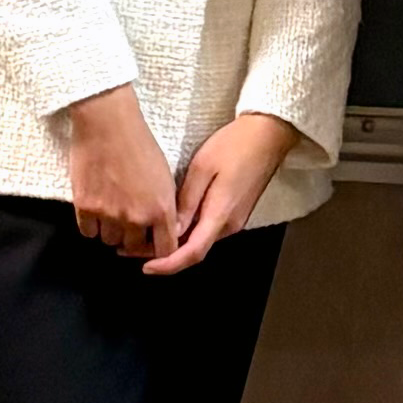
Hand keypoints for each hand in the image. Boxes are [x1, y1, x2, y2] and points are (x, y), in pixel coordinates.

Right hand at [63, 83, 179, 260]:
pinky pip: (88, 232)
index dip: (159, 249)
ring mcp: (108, 214)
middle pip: (133, 248)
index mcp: (161, 209)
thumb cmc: (140, 143)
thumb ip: (164, 206)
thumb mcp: (164, 176)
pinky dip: (91, 225)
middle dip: (133, 239)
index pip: (165, 250)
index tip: (152, 242)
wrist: (107, 123)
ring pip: (109, 241)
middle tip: (128, 224)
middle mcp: (136, 217)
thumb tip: (164, 227)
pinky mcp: (85, 207)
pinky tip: (95, 209)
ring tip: (110, 211)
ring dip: (111, 231)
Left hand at [146, 111, 303, 275]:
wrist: (269, 133)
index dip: (168, 265)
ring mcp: (235, 219)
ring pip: (201, 240)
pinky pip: (208, 229)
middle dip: (166, 255)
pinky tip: (171, 222)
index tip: (146, 268)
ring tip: (146, 234)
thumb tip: (170, 229)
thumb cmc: (235, 145)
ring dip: (176, 243)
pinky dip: (188, 232)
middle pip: (195, 250)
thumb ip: (186, 202)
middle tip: (134, 249)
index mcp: (221, 215)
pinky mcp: (236, 211)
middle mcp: (230, 225)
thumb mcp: (202, 168)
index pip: (192, 253)